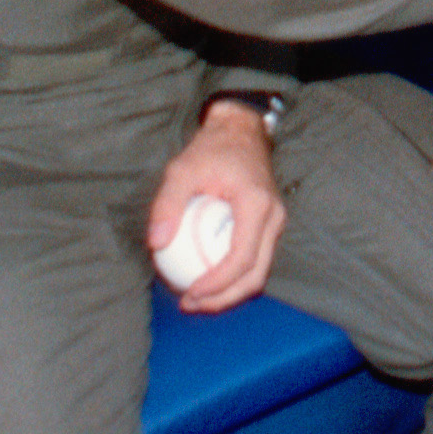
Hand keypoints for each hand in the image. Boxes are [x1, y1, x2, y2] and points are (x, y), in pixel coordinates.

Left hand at [148, 100, 286, 312]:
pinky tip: (206, 277)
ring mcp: (276, 223)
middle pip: (256, 275)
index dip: (217, 284)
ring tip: (196, 297)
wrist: (241, 130)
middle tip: (190, 303)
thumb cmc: (211, 149)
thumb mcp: (182, 170)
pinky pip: (255, 259)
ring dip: (229, 291)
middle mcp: (274, 218)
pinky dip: (233, 275)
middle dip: (224, 298)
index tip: (190, 293)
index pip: (242, 258)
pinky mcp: (269, 225)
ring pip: (259, 271)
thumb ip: (167, 204)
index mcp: (257, 206)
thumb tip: (156, 243)